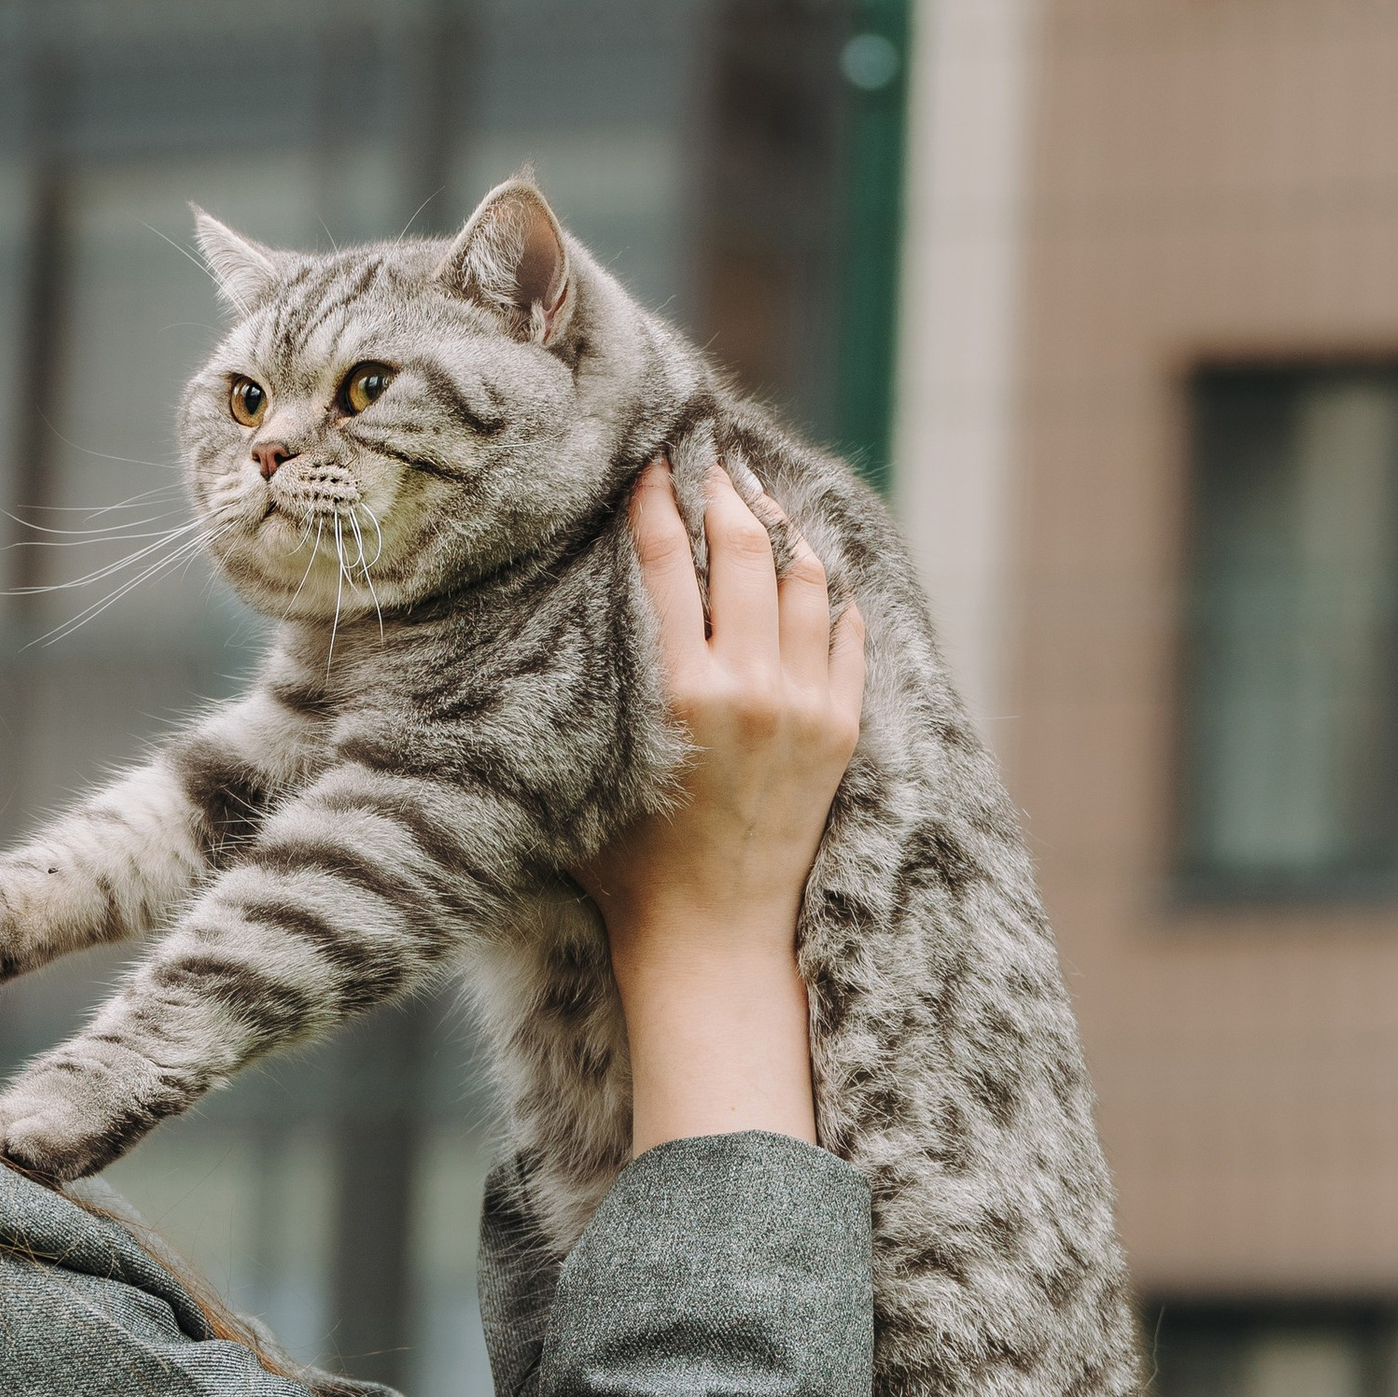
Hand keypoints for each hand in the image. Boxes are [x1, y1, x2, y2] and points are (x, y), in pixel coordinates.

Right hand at [581, 462, 865, 1149]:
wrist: (711, 938)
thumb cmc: (626, 863)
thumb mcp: (589, 764)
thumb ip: (585, 685)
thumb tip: (549, 608)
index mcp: (677, 693)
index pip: (666, 560)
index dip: (655, 498)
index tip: (649, 458)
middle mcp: (749, 690)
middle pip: (744, 549)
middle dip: (725, 492)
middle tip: (709, 460)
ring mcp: (806, 708)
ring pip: (807, 581)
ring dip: (784, 530)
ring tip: (761, 501)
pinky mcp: (841, 731)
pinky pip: (847, 633)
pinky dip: (831, 592)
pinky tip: (811, 570)